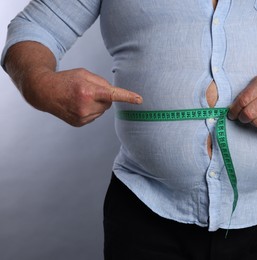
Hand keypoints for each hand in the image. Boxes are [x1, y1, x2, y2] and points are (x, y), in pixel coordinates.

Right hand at [28, 68, 142, 126]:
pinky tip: (78, 105)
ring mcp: (82, 117)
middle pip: (108, 103)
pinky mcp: (80, 123)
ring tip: (80, 97)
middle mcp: (85, 106)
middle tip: (88, 90)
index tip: (140, 100)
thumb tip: (113, 94)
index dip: (127, 97)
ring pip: (102, 110)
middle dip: (103, 96)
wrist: (44, 92)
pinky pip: (94, 116)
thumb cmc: (66, 80)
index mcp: (88, 91)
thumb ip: (102, 82)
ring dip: (97, 104)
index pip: (112, 94)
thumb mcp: (84, 73)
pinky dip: (90, 110)